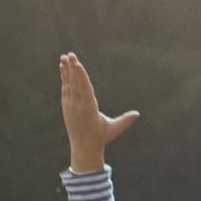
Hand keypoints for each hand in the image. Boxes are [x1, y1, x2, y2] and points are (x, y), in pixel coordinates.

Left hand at [58, 52, 137, 172]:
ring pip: (68, 84)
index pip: (85, 90)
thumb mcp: (114, 129)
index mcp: (89, 110)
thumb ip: (125, 120)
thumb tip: (137, 114)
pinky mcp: (66, 104)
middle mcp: (77, 106)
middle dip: (73, 69)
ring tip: (65, 56)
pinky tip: (64, 67)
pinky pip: (65, 87)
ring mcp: (70, 105)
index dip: (81, 77)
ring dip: (66, 70)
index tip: (78, 65)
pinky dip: (64, 77)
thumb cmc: (101, 136)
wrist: (83, 146)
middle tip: (70, 54)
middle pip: (75, 84)